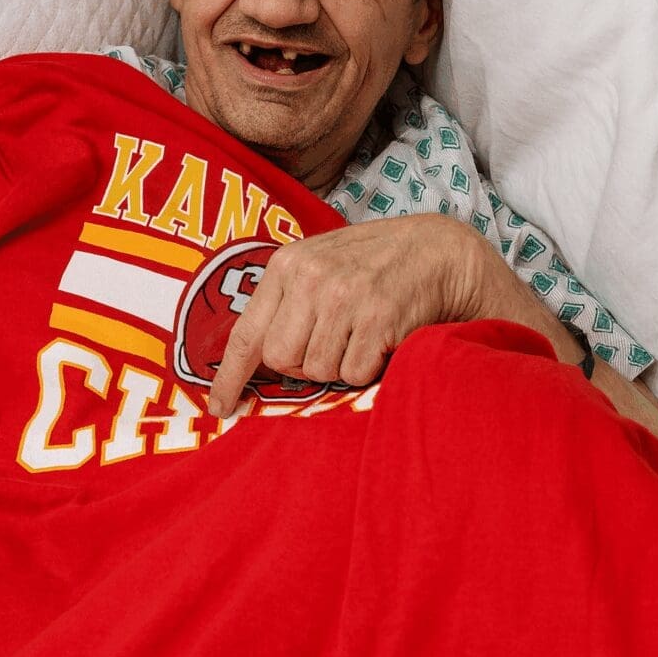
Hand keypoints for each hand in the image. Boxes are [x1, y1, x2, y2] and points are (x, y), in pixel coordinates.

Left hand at [207, 215, 481, 417]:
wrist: (437, 250)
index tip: (220, 407)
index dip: (229, 375)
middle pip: (281, 358)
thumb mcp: (320, 263)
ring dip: (340, 364)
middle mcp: (311, 278)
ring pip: (319, 370)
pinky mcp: (377, 318)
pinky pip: (354, 372)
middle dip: (302, 363)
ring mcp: (344, 297)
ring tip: (360, 332)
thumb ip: (287, 301)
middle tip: (331, 342)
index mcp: (288, 264)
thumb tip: (255, 358)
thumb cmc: (374, 263)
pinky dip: (368, 367)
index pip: (247, 331)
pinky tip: (381, 338)